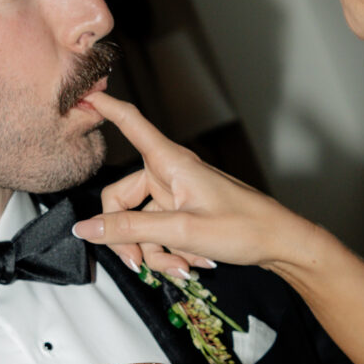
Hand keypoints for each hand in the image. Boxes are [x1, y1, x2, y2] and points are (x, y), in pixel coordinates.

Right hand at [71, 90, 325, 284]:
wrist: (280, 244)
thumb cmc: (244, 227)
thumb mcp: (182, 231)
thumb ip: (131, 230)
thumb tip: (86, 228)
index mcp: (171, 163)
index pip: (133, 125)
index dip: (108, 108)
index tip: (84, 95)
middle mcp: (169, 175)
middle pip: (120, 200)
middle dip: (125, 235)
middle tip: (137, 263)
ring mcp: (176, 196)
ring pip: (139, 225)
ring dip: (152, 252)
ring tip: (180, 268)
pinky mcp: (183, 214)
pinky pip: (158, 234)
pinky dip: (168, 253)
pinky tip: (190, 264)